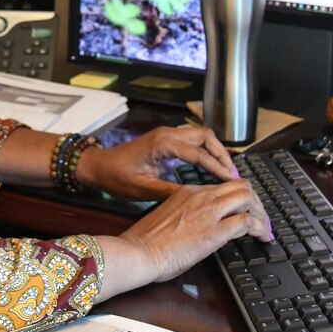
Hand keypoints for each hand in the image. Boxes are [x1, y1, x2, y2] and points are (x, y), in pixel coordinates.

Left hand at [77, 125, 236, 200]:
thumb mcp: (143, 189)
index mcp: (162, 143)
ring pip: (200, 136)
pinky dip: (205, 151)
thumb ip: (170, 191)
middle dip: (222, 154)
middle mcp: (167, 133)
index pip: (199, 153)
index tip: (232, 181)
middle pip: (205, 137)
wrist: (98, 166)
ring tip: (227, 172)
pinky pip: (192, 141)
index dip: (218, 168)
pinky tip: (212, 167)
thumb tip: (198, 197)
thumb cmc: (115, 177)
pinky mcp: (166, 140)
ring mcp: (166, 134)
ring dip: (215, 151)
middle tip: (234, 176)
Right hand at [120, 180, 270, 285]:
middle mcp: (200, 196)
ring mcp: (208, 212)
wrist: (138, 251)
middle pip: (241, 186)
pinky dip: (260, 228)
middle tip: (260, 218)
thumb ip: (187, 215)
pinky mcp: (215, 232)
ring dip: (261, 213)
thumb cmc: (146, 241)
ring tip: (264, 228)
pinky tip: (263, 237)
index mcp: (187, 192)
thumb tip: (202, 226)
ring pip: (248, 198)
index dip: (239, 198)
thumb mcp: (168, 218)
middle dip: (255, 202)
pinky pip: (247, 222)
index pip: (223, 186)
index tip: (244, 210)